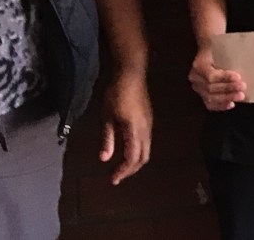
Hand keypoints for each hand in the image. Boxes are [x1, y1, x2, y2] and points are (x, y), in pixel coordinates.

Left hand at [99, 70, 151, 184]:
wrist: (131, 73)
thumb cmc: (117, 93)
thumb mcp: (107, 116)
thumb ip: (107, 138)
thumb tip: (104, 159)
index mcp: (135, 131)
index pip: (132, 159)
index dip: (123, 171)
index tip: (113, 179)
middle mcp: (146, 130)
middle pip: (143, 157)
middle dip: (131, 169)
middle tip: (117, 176)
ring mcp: (149, 124)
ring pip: (146, 149)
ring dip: (135, 160)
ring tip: (121, 166)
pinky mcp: (148, 119)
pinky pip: (146, 141)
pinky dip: (137, 150)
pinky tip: (127, 149)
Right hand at [189, 47, 245, 110]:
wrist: (208, 50)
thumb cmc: (216, 48)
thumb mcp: (220, 47)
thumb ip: (228, 55)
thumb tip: (244, 60)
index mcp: (198, 65)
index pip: (211, 75)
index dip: (224, 78)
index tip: (238, 77)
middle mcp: (195, 78)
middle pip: (211, 88)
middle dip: (228, 89)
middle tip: (243, 87)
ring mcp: (197, 88)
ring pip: (210, 98)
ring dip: (227, 98)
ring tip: (240, 96)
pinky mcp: (201, 95)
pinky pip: (209, 104)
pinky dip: (221, 105)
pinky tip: (231, 104)